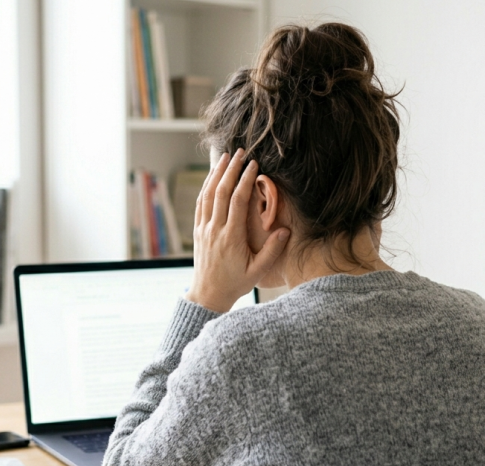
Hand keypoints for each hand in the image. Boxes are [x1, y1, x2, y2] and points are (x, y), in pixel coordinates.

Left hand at [185, 149, 289, 312]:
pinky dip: (206, 186)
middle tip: (241, 152)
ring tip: (226, 157)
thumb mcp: (258, 271)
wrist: (208, 294)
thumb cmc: (236, 283)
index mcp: (231, 237)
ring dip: (217, 173)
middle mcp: (215, 229)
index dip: (245, 180)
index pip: (238, 201)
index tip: (254, 165)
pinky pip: (201, 203)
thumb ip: (272, 251)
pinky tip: (213, 176)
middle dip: (231, 169)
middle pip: (222, 191)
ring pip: (208, 194)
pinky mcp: (198, 230)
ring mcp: (204, 228)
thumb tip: (286, 230)